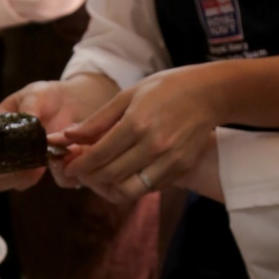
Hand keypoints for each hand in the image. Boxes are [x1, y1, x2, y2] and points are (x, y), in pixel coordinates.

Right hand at [0, 79, 111, 191]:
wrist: (67, 105)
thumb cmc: (45, 97)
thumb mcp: (36, 95)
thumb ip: (29, 108)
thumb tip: (28, 120)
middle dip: (2, 171)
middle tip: (20, 164)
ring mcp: (13, 159)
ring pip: (2, 182)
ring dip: (14, 178)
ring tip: (32, 167)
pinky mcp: (30, 168)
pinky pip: (22, 183)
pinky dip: (29, 179)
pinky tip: (41, 168)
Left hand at [54, 67, 220, 202]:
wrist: (210, 94)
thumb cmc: (166, 89)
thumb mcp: (128, 95)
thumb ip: (98, 120)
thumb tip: (68, 136)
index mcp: (137, 123)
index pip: (99, 154)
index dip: (79, 164)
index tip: (69, 166)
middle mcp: (154, 145)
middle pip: (111, 175)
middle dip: (89, 176)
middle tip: (81, 171)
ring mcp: (170, 160)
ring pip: (129, 190)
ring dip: (109, 187)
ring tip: (101, 177)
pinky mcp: (181, 169)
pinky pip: (149, 188)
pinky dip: (132, 185)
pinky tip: (124, 173)